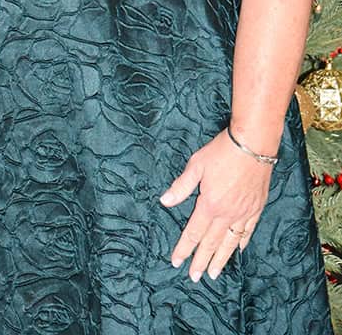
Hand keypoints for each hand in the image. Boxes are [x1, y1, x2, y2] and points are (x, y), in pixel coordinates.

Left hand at [159, 128, 272, 281]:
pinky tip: (238, 249)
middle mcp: (227, 214)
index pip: (194, 233)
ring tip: (214, 273)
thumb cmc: (222, 152)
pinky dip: (242, 242)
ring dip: (221, 259)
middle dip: (201, 261)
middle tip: (195, 277)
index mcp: (209, 205)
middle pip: (211, 243)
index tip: (177, 261)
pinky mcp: (256, 208)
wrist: (253, 145)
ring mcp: (244, 213)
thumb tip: (165, 201)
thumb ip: (181, 186)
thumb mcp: (196, 165)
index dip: (184, 248)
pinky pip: (248, 231)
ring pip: (230, 242)